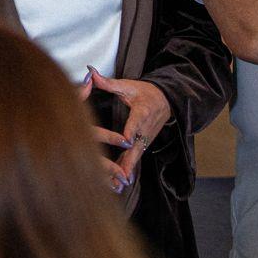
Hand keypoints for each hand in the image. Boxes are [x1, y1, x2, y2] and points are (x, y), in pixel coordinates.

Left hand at [81, 68, 171, 192]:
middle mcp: (145, 128)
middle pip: (137, 146)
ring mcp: (145, 139)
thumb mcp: (128, 86)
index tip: (126, 140)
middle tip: (122, 173)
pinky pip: (134, 158)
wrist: (166, 101)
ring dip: (128, 169)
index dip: (131, 131)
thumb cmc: (144, 93)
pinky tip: (119, 183)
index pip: (136, 122)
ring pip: (136, 156)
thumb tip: (90, 72)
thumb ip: (107, 83)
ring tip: (119, 184)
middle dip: (130, 160)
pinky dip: (127, 170)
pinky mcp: (143, 145)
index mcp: (142, 111)